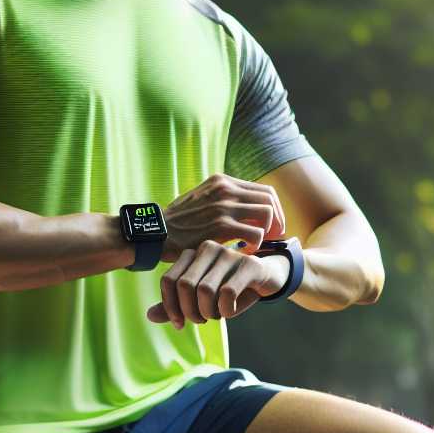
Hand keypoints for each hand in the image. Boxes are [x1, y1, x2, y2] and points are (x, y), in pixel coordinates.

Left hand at [148, 239, 291, 328]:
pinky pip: (227, 293)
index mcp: (193, 253)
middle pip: (185, 285)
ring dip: (209, 312)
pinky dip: (226, 310)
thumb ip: (176, 306)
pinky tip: (230, 310)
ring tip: (217, 315)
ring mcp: (229, 254)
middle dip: (190, 311)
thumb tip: (149, 316)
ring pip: (205, 290)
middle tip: (202, 320)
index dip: (169, 306)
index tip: (180, 323)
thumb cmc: (232, 288)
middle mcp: (208, 248)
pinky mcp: (249, 264)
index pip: (168, 280)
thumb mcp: (202, 300)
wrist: (268, 278)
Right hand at [159, 174, 287, 262]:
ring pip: (267, 214)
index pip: (264, 190)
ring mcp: (223, 206)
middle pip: (270, 199)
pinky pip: (255, 233)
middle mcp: (226, 188)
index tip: (271, 226)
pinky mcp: (220, 226)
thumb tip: (244, 210)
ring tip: (259, 244)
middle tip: (273, 237)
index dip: (274, 209)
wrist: (156, 232)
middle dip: (277, 220)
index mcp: (223, 181)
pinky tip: (246, 251)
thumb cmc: (179, 221)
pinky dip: (257, 244)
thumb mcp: (202, 199)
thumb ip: (223, 199)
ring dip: (269, 232)